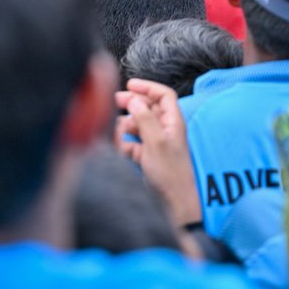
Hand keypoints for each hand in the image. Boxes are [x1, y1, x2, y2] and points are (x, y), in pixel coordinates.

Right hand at [114, 78, 200, 227]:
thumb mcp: (155, 142)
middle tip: (115, 101)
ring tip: (116, 133)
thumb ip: (144, 117)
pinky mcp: (147, 157)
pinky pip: (133, 143)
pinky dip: (125, 144)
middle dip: (131, 104)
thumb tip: (133, 99)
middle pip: (148, 108)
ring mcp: (156, 144)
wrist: (174, 204)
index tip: (129, 84)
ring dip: (125, 126)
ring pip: (138, 125)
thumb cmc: (170, 174)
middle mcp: (166, 130)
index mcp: (173, 122)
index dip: (147, 87)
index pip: (163, 95)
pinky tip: (120, 150)